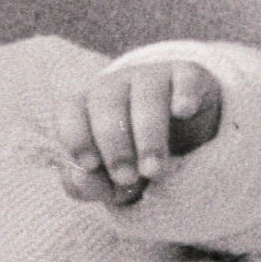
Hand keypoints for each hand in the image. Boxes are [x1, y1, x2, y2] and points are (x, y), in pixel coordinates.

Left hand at [56, 60, 221, 205]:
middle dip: (115, 145)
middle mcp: (117, 86)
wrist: (189, 142)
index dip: (77, 136)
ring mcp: (153, 77)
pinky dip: (183, 94)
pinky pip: (184, 79)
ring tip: (154, 170)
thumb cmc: (137, 161)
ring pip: (146, 95)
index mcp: (89, 107)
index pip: (71, 110)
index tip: (90, 166)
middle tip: (126, 178)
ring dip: (148, 135)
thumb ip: (92, 184)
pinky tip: (183, 112)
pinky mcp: (188, 76)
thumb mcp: (114, 182)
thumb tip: (78, 176)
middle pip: (107, 104)